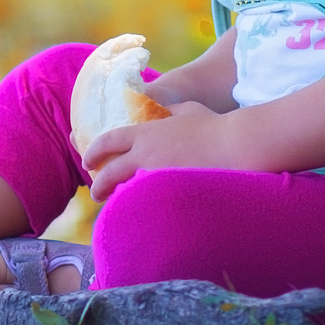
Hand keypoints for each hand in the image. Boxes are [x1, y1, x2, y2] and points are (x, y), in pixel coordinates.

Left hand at [82, 101, 235, 200]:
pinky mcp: (169, 192)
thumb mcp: (188, 110)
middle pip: (111, 171)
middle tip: (95, 192)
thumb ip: (170, 111)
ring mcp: (157, 174)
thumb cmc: (215, 126)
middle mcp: (146, 153)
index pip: (109, 140)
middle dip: (99, 184)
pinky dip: (139, 208)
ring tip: (114, 207)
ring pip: (126, 190)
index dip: (94, 151)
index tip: (88, 161)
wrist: (236, 145)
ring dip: (118, 199)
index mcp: (146, 133)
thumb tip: (163, 110)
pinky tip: (139, 215)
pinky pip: (146, 203)